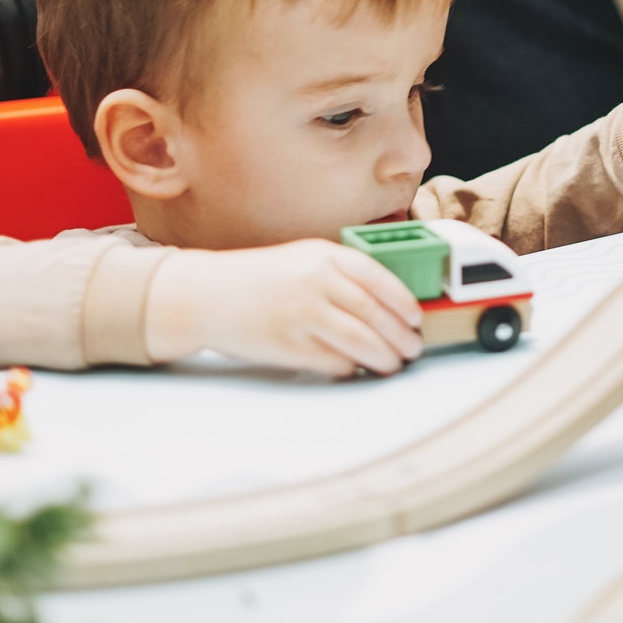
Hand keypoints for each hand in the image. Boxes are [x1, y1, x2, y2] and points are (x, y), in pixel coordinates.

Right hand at [146, 240, 424, 377]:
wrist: (207, 294)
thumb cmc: (258, 278)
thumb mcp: (303, 258)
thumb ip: (342, 273)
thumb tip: (389, 303)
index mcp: (322, 256)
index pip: (377, 277)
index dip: (403, 300)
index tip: (416, 317)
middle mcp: (314, 282)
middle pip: (374, 313)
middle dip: (400, 336)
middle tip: (412, 348)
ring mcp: (301, 315)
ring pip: (360, 341)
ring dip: (384, 357)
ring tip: (393, 363)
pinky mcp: (288, 346)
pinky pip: (333, 361)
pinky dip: (350, 367)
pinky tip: (356, 367)